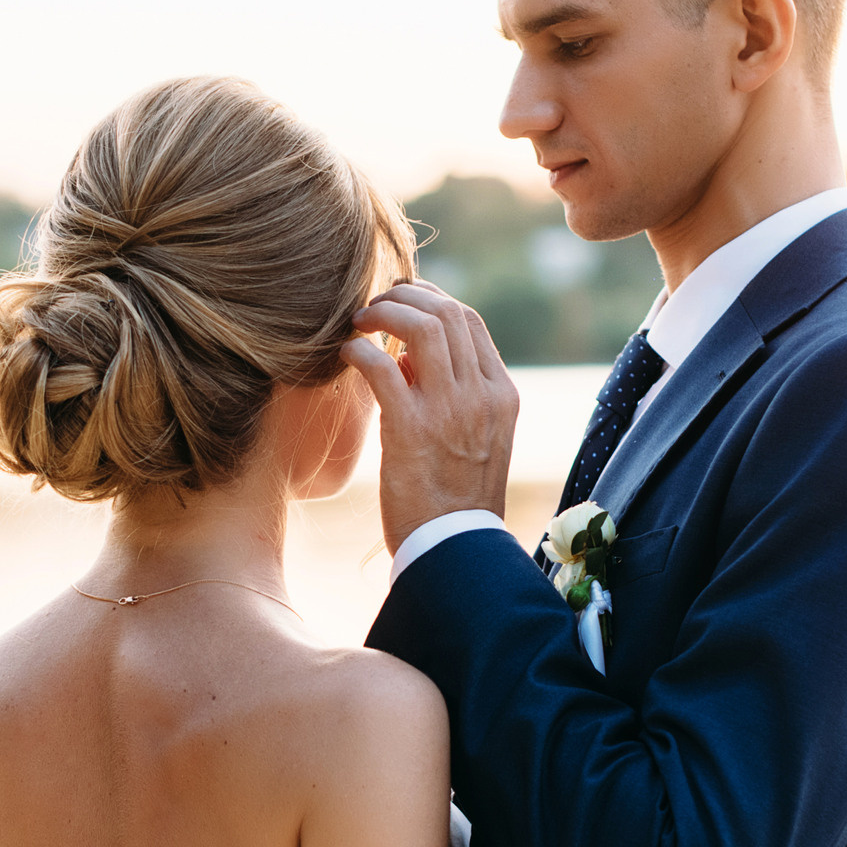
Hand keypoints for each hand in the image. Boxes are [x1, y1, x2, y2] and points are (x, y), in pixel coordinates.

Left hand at [341, 281, 521, 553]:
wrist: (455, 550)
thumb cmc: (455, 500)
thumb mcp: (475, 439)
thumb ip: (452, 394)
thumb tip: (409, 356)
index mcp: (500, 395)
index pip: (469, 321)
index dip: (431, 300)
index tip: (402, 303)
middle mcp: (480, 395)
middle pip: (447, 313)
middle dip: (404, 297)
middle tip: (373, 306)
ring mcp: (449, 410)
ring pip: (420, 327)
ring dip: (383, 313)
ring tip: (358, 323)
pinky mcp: (411, 429)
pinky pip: (382, 366)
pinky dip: (359, 351)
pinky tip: (346, 356)